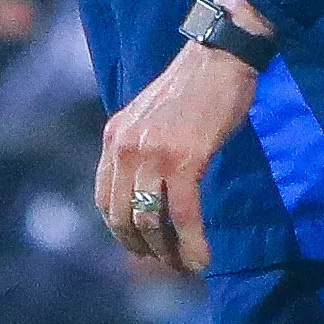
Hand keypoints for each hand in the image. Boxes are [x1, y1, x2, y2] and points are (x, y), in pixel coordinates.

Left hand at [94, 0, 271, 273]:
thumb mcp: (149, 119)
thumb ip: (140, 154)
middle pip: (123, 218)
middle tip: (168, 265)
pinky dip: (192, 244)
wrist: (220, 58)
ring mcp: (153, 153)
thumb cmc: (193, 90)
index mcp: (114, 137)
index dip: (121, 234)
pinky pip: (183, 216)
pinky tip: (202, 258)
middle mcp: (125, 146)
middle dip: (145, 250)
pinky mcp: (185, 159)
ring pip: (151, 222)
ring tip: (186, 265)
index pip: (104, 201)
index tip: (143, 250)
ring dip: (169, 253)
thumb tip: (146, 203)